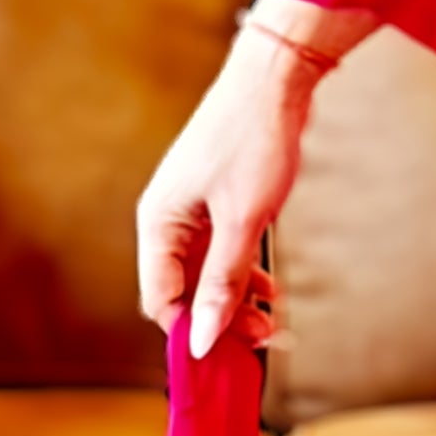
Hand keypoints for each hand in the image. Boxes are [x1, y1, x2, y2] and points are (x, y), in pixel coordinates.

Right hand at [135, 6, 368, 358]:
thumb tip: (200, 338)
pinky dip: (245, 274)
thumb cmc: (253, 142)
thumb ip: (222, 282)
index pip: (160, 298)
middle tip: (263, 339)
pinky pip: (223, 253)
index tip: (225, 355)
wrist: (276, 80)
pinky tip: (270, 290)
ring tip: (273, 321)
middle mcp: (168, 220)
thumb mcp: (243, 220)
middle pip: (184, 290)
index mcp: (159, 223)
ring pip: (207, 274)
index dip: (189, 330)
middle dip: (218, 319)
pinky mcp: (219, 203)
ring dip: (236, 300)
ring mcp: (194, 212)